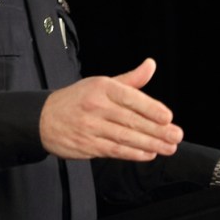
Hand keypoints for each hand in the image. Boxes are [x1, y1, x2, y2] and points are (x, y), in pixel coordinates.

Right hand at [39, 58, 183, 161]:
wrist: (43, 118)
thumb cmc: (78, 99)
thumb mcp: (101, 83)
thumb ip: (130, 79)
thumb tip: (151, 65)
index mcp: (102, 88)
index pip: (130, 98)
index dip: (150, 108)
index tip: (168, 117)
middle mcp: (96, 107)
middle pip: (131, 120)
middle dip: (156, 130)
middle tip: (176, 136)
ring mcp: (90, 127)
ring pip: (124, 137)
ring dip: (149, 144)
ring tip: (168, 147)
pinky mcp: (87, 145)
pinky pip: (114, 150)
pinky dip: (133, 153)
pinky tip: (148, 154)